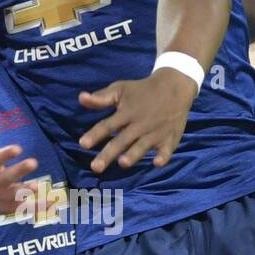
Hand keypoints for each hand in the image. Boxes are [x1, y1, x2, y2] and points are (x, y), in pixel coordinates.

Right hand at [0, 122, 38, 223]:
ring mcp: (3, 196)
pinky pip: (27, 207)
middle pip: (7, 177)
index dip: (5, 154)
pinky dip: (40, 206)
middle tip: (33, 162)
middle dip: (19, 171)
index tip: (17, 148)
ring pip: (16, 194)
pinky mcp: (11, 206)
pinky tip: (54, 202)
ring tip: (37, 187)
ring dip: (26, 191)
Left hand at [78, 68, 195, 172]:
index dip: (95, 134)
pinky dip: (163, 156)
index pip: (107, 125)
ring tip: (122, 163)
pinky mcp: (169, 139)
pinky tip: (157, 163)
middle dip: (108, 154)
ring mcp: (155, 133)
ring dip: (133, 155)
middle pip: (121, 141)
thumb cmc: (142, 90)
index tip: (83, 144)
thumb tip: (81, 98)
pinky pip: (166, 149)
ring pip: (142, 146)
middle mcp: (139, 125)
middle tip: (95, 167)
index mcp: (126, 113)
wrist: (174, 86)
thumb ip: (102, 97)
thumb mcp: (121, 89)